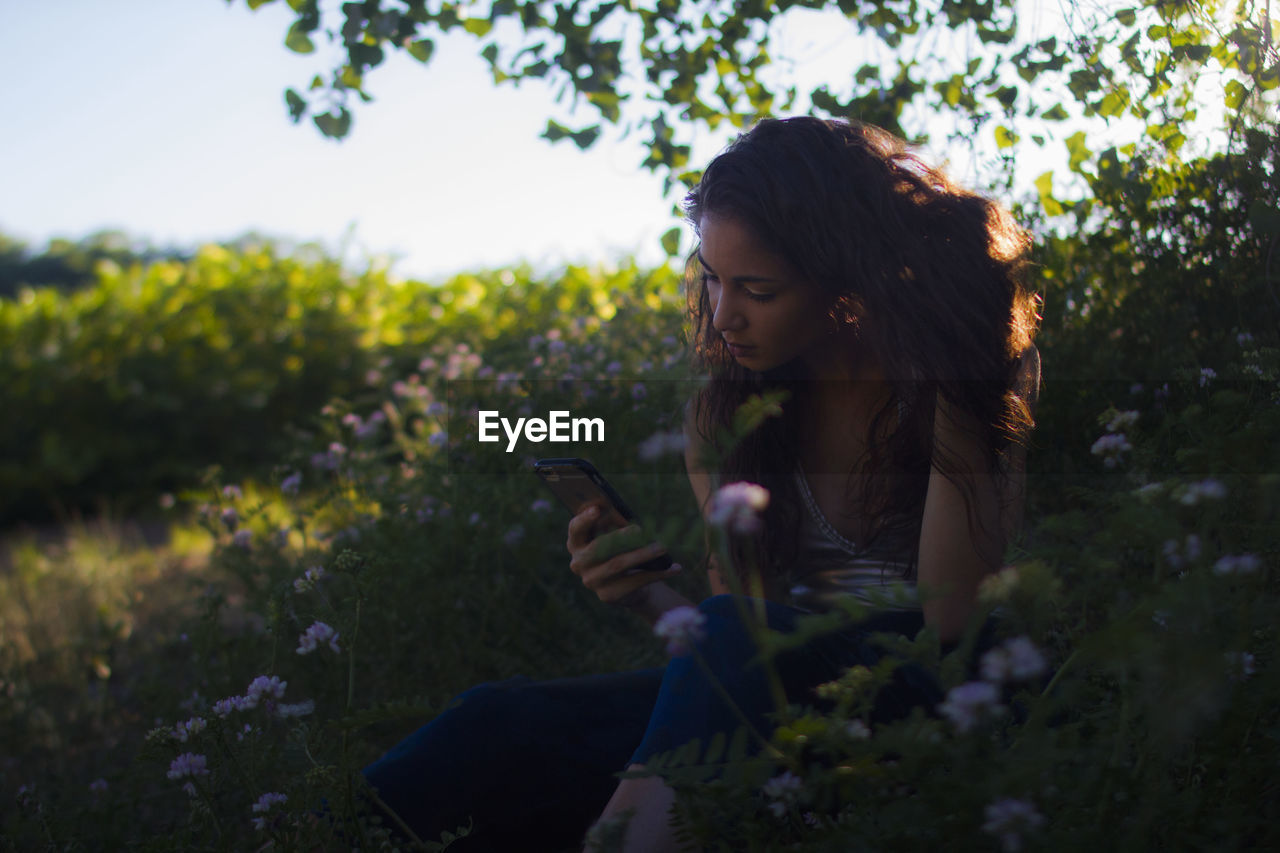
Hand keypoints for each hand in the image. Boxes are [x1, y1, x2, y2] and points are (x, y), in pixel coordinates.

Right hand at [566, 505, 681, 605]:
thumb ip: (615, 526)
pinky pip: (635, 581)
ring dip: (643, 554)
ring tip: (662, 547)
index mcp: (576, 544)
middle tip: (639, 529)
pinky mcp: (608, 595)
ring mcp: (592, 581)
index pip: (575, 530)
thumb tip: (626, 518)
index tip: (597, 509)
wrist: (627, 588)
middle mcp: (579, 564)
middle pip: (598, 548)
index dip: (584, 519)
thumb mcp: (614, 537)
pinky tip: (676, 568)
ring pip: (618, 564)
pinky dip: (658, 573)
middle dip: (619, 536)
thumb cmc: (619, 552)